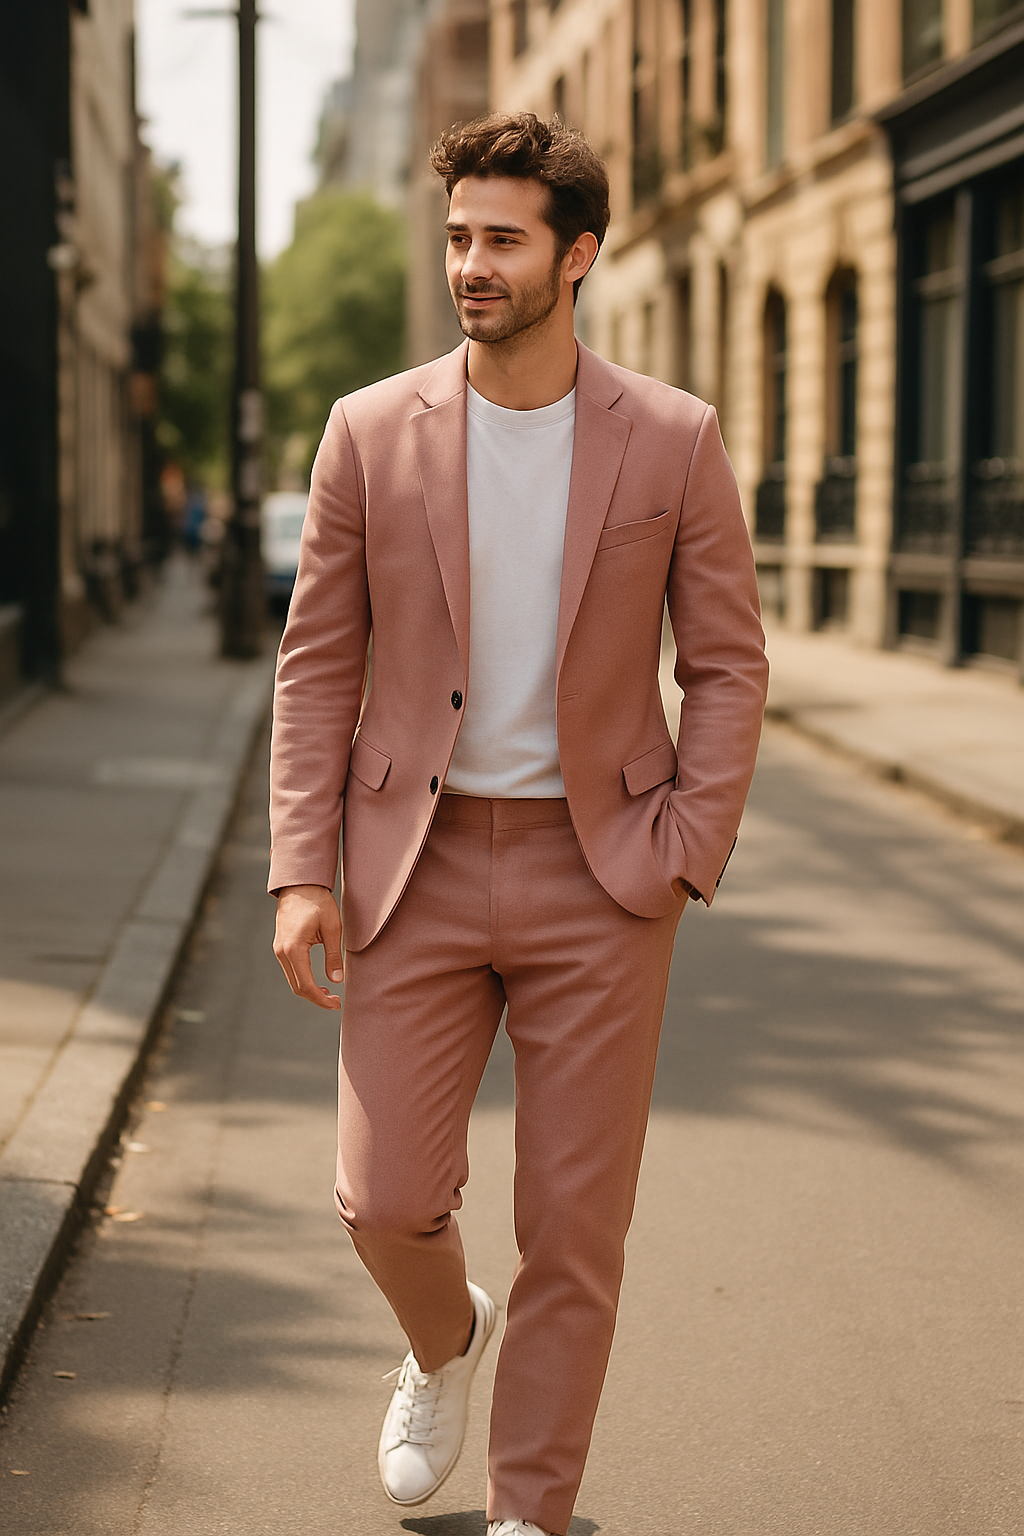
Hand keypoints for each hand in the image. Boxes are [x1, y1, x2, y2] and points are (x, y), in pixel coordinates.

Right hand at [273, 884, 343, 1009]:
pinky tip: (318, 982)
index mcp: (294, 949)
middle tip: (336, 1002)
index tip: (336, 1003)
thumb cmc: (318, 902)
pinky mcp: (280, 946)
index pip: (306, 985)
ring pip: (293, 980)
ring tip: (330, 994)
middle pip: (297, 987)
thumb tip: (337, 980)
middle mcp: (282, 952)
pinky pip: (291, 971)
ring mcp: (279, 949)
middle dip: (316, 998)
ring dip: (310, 990)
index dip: (321, 999)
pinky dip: (303, 980)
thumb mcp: (332, 928)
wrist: (300, 884)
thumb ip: (333, 956)